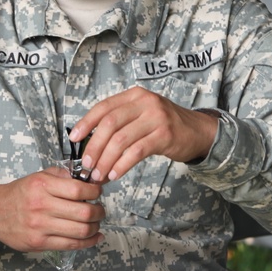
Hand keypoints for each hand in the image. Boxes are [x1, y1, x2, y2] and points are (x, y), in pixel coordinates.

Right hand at [0, 169, 103, 251]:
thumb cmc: (19, 194)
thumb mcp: (38, 177)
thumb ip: (61, 175)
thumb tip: (87, 179)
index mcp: (42, 186)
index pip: (78, 190)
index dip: (95, 192)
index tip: (98, 192)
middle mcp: (41, 206)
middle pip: (84, 212)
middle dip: (99, 212)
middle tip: (100, 210)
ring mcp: (40, 226)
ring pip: (80, 230)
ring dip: (95, 227)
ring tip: (96, 223)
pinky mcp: (39, 243)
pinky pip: (71, 244)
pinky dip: (88, 242)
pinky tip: (94, 237)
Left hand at [69, 86, 218, 182]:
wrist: (198, 131)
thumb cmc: (164, 125)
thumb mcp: (141, 115)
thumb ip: (119, 122)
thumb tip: (88, 142)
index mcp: (134, 96)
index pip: (103, 107)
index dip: (86, 123)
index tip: (73, 139)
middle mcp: (145, 102)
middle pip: (109, 124)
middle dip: (94, 146)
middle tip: (86, 165)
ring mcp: (156, 118)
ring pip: (121, 140)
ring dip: (106, 160)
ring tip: (98, 175)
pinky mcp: (165, 135)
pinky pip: (136, 152)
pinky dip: (122, 165)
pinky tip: (115, 174)